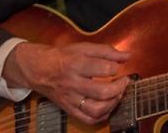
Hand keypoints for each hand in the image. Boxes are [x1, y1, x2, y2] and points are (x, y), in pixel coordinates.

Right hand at [3, 41, 129, 123]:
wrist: (40, 69)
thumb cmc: (65, 57)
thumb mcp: (85, 48)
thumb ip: (108, 51)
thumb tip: (128, 56)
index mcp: (77, 65)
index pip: (104, 69)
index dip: (116, 67)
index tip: (118, 66)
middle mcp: (74, 84)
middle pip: (102, 92)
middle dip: (120, 87)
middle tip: (124, 81)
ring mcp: (71, 99)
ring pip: (96, 109)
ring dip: (113, 103)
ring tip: (118, 93)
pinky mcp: (69, 109)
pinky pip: (87, 120)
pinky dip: (102, 116)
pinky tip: (108, 106)